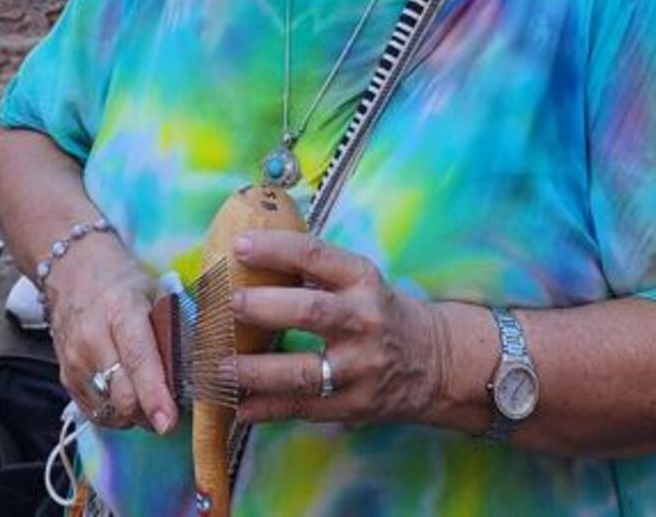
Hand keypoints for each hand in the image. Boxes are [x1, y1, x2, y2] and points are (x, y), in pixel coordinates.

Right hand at [43, 231, 176, 434]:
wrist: (72, 271)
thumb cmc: (122, 283)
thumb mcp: (155, 293)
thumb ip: (175, 329)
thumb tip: (199, 369)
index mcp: (121, 310)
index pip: (138, 359)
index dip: (154, 394)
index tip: (168, 421)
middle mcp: (92, 337)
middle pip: (122, 394)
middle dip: (150, 413)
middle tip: (168, 410)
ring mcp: (75, 360)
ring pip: (109, 409)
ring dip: (134, 416)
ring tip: (147, 400)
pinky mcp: (65, 376)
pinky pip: (94, 412)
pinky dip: (115, 414)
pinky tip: (126, 397)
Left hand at [226, 230, 458, 428]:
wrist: (437, 363)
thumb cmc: (381, 311)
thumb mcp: (360, 280)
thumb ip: (314, 272)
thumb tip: (246, 256)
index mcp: (362, 280)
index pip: (316, 256)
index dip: (276, 249)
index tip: (238, 246)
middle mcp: (362, 321)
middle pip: (310, 312)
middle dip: (264, 308)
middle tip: (227, 304)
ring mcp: (358, 368)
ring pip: (302, 371)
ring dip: (255, 371)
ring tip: (219, 367)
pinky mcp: (353, 405)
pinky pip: (303, 408)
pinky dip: (268, 409)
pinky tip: (239, 408)